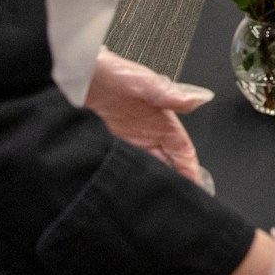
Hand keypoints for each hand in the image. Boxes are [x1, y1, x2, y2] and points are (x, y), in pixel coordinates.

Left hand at [86, 48, 212, 187]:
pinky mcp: (106, 147)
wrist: (74, 73)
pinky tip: (125, 191)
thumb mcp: (143, 81)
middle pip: (167, 165)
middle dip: (173, 183)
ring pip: (144, 168)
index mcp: (161, 120)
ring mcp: (126, 142)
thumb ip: (170, 93)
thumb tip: (199, 99)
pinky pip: (122, 168)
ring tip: (151, 201)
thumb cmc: (110, 70)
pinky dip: (126, 180)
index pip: (183, 152)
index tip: (196, 189)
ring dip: (148, 183)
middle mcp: (146, 133)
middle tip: (174, 203)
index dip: (191, 170)